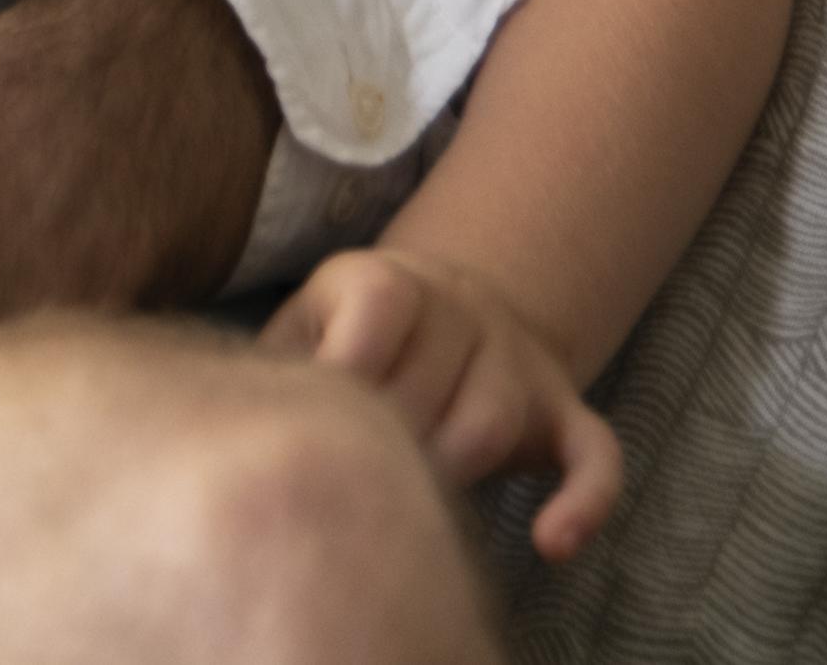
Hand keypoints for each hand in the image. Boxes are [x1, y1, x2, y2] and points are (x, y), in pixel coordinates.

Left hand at [266, 242, 623, 555]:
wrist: (446, 301)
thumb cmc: (347, 334)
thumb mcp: (305, 324)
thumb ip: (278, 364)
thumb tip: (231, 421)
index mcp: (389, 279)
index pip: (376, 324)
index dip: (345, 385)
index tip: (316, 432)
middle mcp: (465, 309)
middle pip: (435, 392)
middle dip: (391, 446)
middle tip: (354, 481)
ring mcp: (520, 360)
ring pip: (496, 424)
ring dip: (453, 472)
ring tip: (409, 502)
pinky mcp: (566, 410)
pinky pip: (595, 455)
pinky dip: (585, 503)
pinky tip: (552, 546)